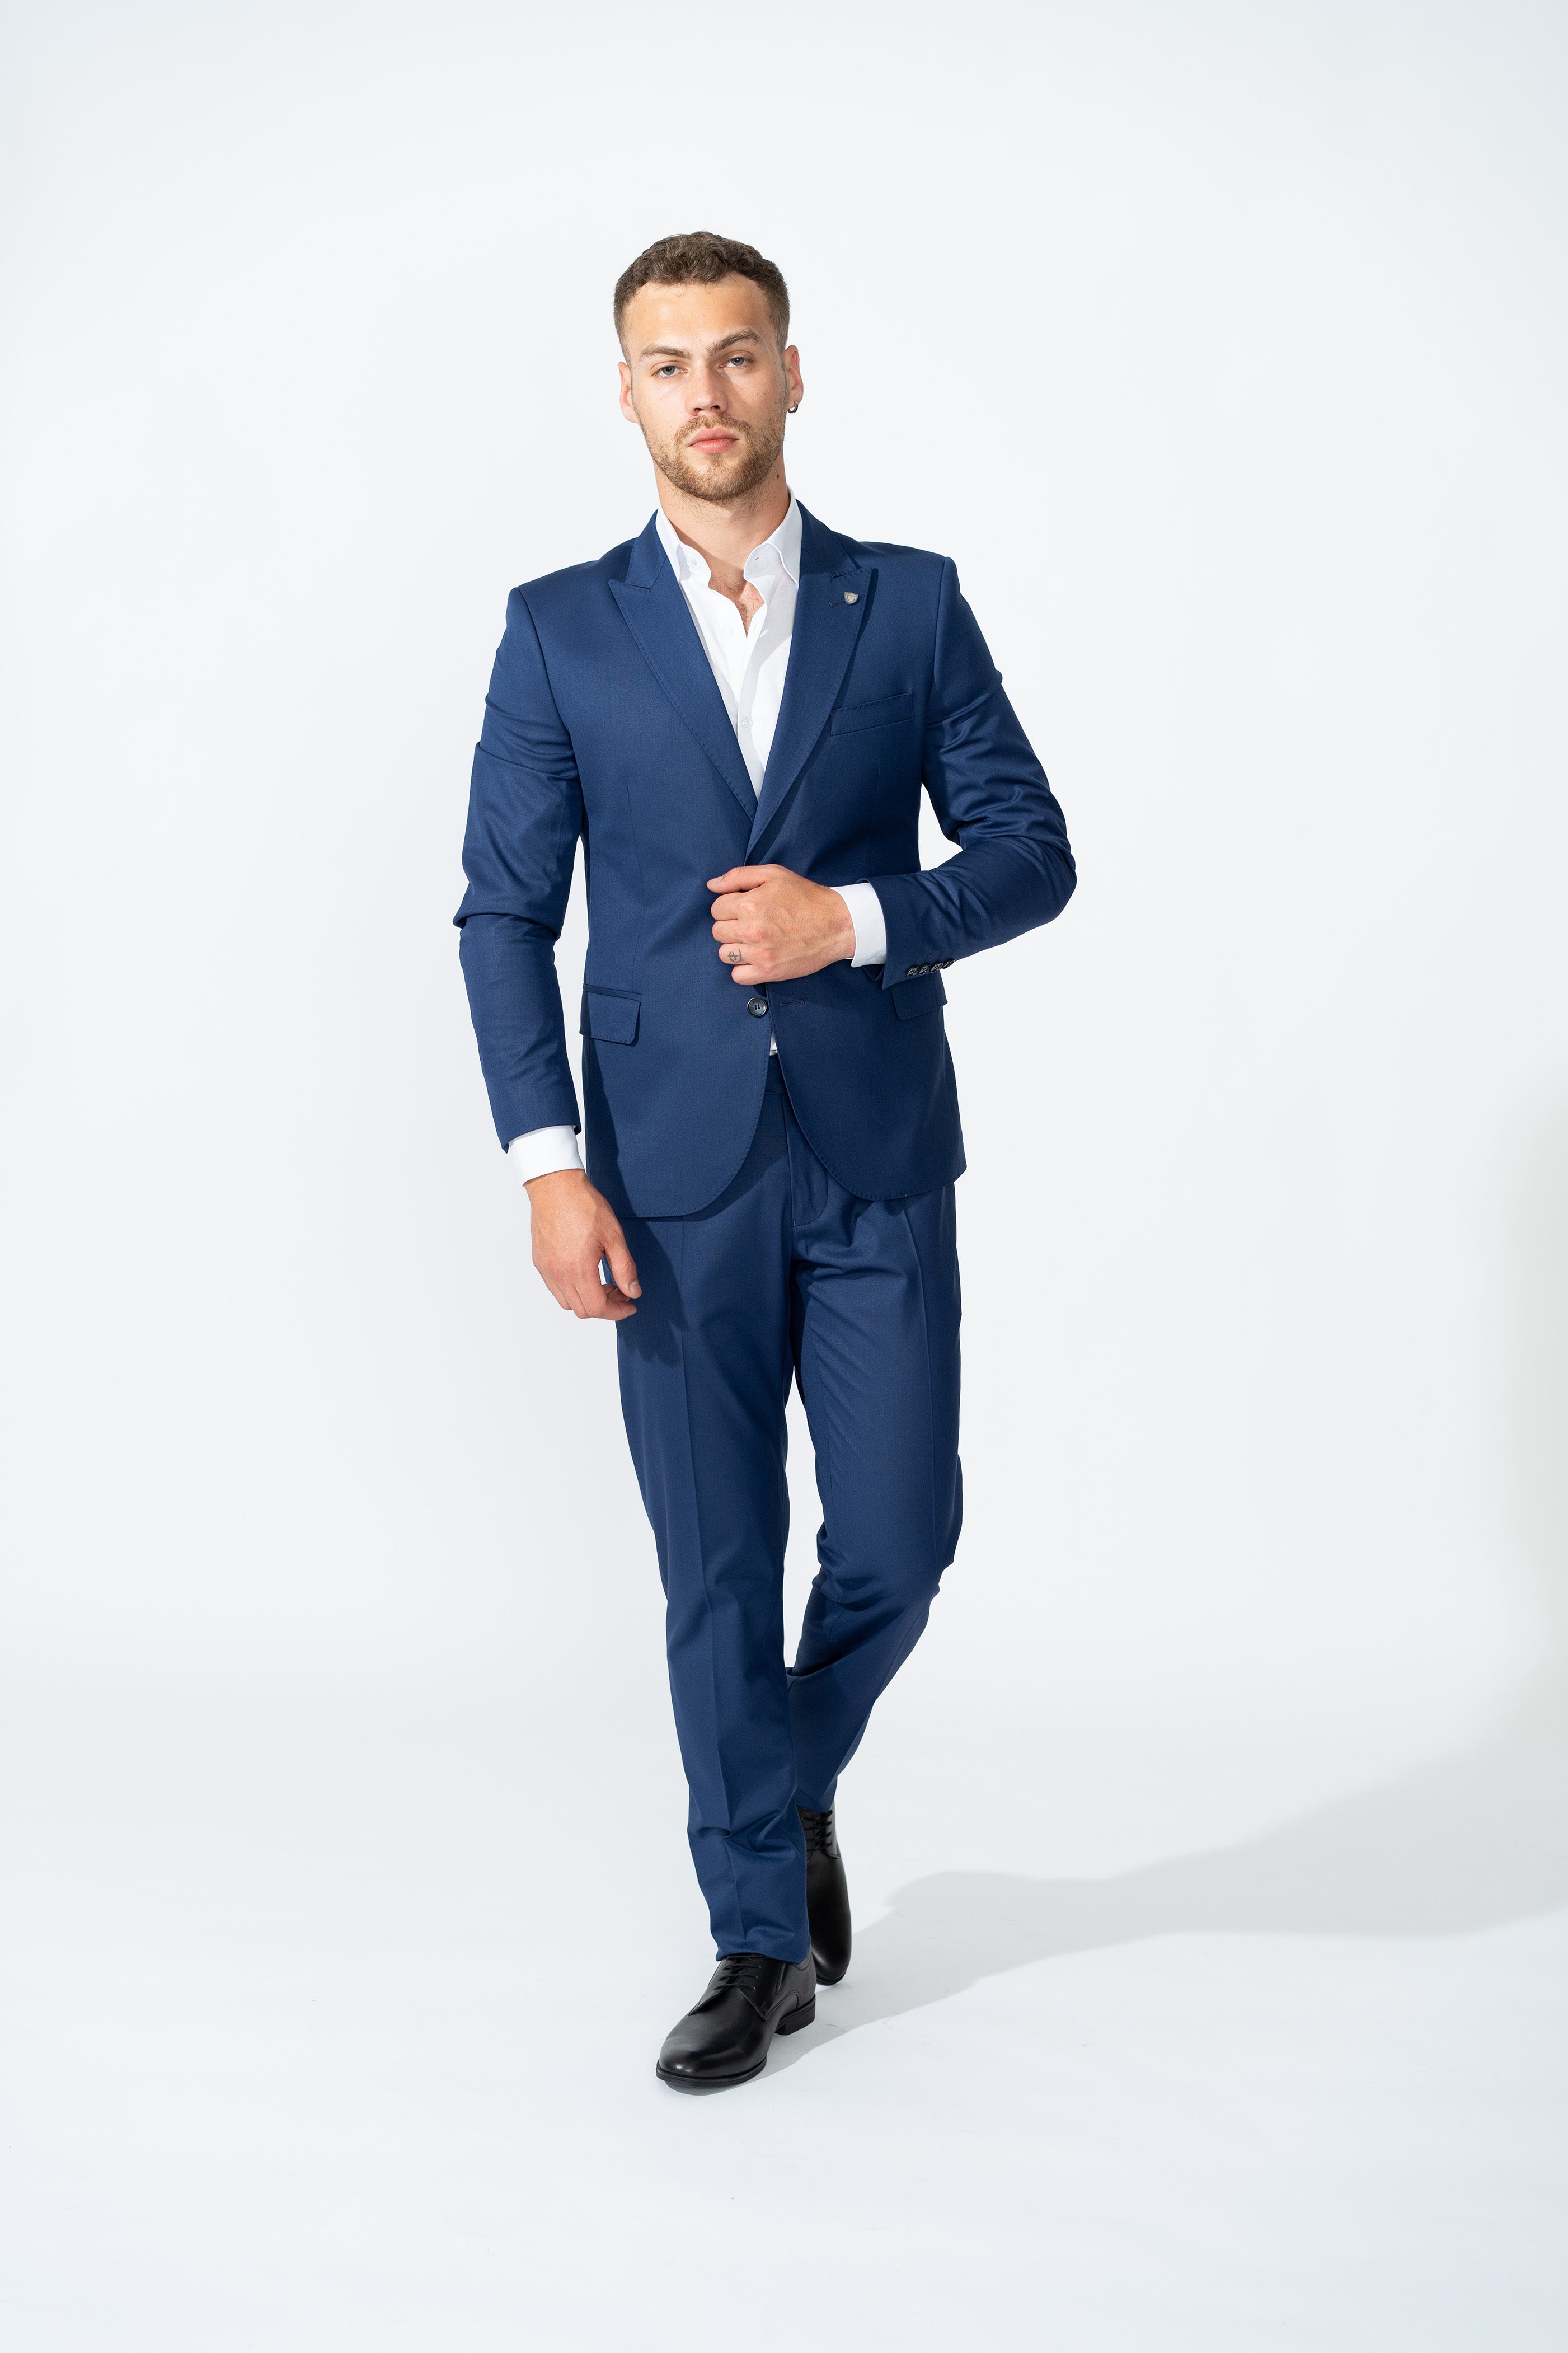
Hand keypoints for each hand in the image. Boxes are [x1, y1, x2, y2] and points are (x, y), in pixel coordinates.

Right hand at [524, 1170, 639, 1320]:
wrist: (555, 1185)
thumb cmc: (584, 1205)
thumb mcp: (614, 1237)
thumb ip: (624, 1268)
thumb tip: (633, 1292)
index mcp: (578, 1270)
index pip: (597, 1309)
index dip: (617, 1311)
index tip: (630, 1305)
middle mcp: (559, 1274)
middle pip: (583, 1310)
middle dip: (605, 1306)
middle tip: (620, 1290)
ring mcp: (546, 1269)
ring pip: (567, 1303)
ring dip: (587, 1300)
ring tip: (603, 1282)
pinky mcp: (540, 1262)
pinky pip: (555, 1288)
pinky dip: (572, 1290)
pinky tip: (585, 1273)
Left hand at [707, 864, 855, 983]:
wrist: (837, 925)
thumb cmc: (807, 897)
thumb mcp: (774, 875)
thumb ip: (739, 876)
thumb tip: (712, 885)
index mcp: (750, 904)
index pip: (716, 908)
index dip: (728, 906)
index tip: (744, 907)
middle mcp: (751, 930)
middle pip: (717, 931)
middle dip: (730, 925)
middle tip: (750, 923)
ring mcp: (759, 953)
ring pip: (723, 954)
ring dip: (734, 947)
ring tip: (752, 941)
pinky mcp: (768, 972)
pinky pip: (737, 975)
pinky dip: (742, 968)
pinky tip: (755, 957)